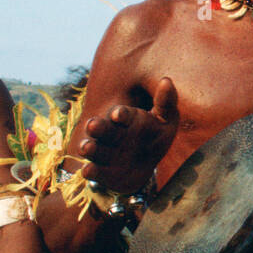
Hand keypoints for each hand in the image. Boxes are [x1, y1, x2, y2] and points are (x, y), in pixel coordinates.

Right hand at [78, 77, 178, 192]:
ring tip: (86, 147)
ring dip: (90, 148)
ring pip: (95, 148)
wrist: (145, 165)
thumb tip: (166, 80)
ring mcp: (105, 152)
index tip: (119, 114)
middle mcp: (112, 134)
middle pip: (103, 129)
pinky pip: (95, 170)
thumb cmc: (155, 135)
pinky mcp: (101, 171)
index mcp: (126, 118)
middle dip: (98, 127)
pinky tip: (87, 170)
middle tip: (92, 125)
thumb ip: (165, 102)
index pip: (122, 114)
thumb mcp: (165, 119)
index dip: (121, 114)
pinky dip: (90, 171)